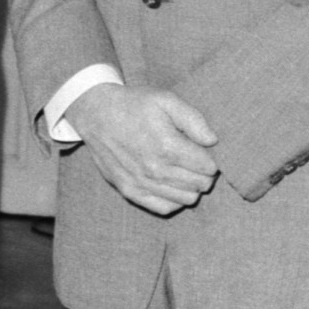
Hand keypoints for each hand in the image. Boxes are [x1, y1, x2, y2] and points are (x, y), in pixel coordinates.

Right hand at [66, 82, 218, 214]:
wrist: (96, 114)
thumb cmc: (134, 105)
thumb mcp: (166, 100)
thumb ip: (194, 120)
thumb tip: (212, 141)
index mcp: (167, 146)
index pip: (208, 168)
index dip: (212, 158)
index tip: (204, 150)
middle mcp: (155, 170)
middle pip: (200, 185)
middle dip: (205, 173)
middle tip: (197, 160)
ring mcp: (142, 183)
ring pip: (186, 199)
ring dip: (191, 186)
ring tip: (184, 171)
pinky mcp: (130, 191)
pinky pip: (165, 208)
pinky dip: (174, 199)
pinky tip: (171, 184)